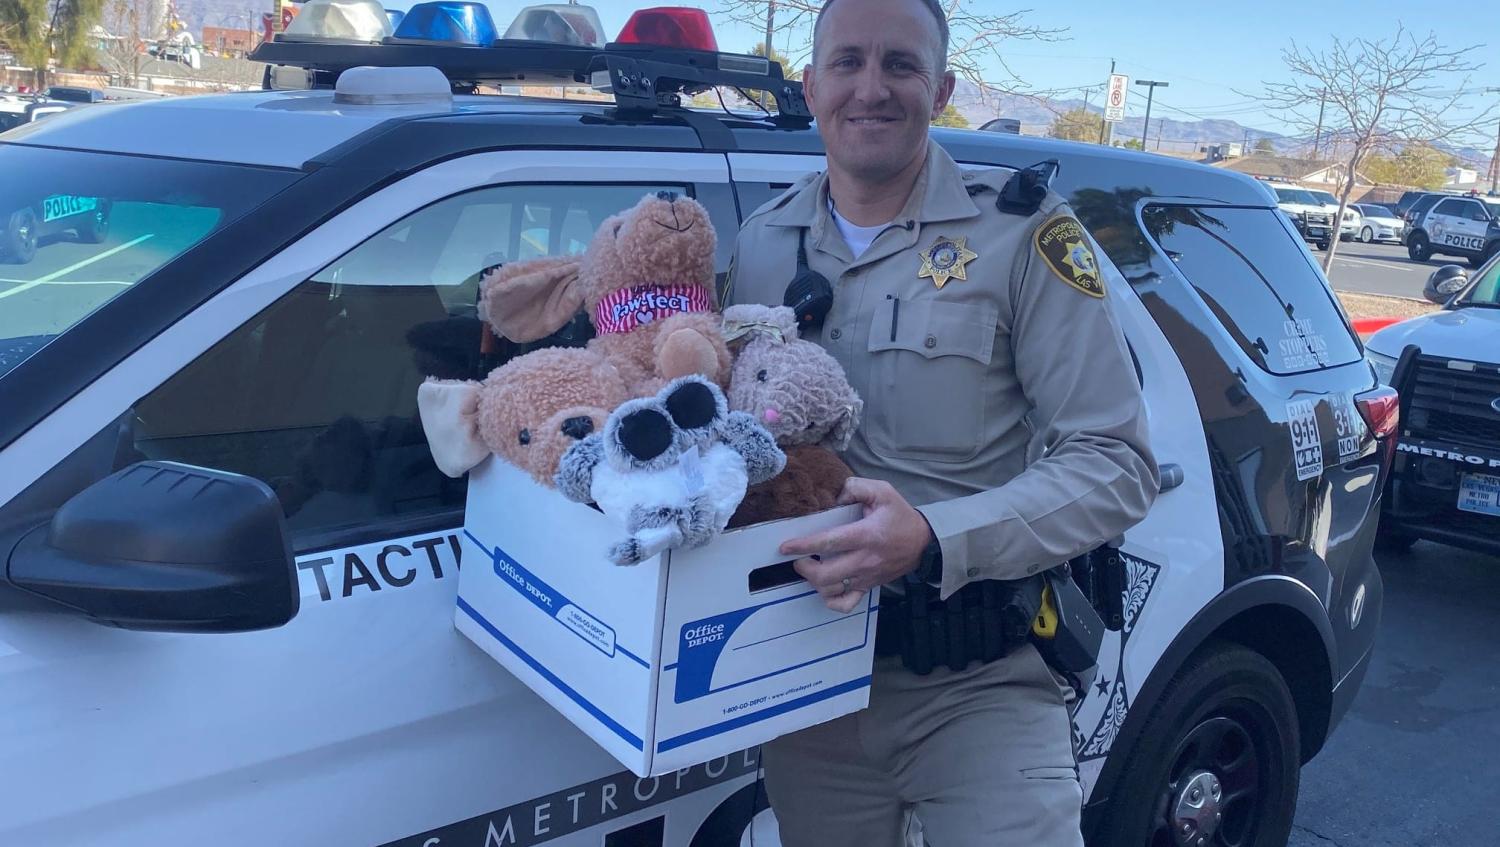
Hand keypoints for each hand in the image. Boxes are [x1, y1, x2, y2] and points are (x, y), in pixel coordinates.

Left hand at [779, 478, 933, 612]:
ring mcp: (865, 577)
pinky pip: (845, 604)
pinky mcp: (868, 587)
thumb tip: (836, 496)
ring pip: (831, 590)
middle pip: (826, 574)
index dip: (804, 545)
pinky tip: (825, 588)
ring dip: (814, 581)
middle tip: (799, 558)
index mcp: (866, 535)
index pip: (830, 542)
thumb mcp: (883, 491)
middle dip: (805, 567)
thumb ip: (857, 487)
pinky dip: (830, 600)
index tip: (785, 546)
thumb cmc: (900, 516)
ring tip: (811, 568)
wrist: (923, 542)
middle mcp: (864, 560)